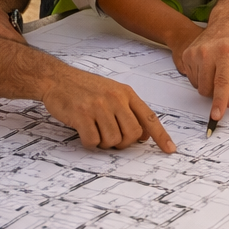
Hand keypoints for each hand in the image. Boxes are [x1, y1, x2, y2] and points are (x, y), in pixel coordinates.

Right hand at [39, 67, 175, 151]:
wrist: (57, 78)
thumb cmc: (85, 87)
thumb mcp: (112, 92)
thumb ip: (129, 110)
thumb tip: (144, 136)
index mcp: (126, 93)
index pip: (149, 117)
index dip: (161, 136)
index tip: (170, 149)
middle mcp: (115, 99)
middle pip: (132, 134)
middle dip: (123, 142)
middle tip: (110, 137)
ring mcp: (98, 106)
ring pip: (113, 140)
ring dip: (103, 142)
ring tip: (94, 130)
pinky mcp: (82, 114)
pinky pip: (93, 141)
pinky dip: (89, 142)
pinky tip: (83, 131)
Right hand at [180, 18, 228, 120]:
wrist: (227, 23)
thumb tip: (228, 102)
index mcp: (226, 54)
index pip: (222, 83)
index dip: (219, 101)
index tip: (216, 116)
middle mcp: (207, 52)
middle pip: (207, 90)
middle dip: (217, 92)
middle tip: (226, 77)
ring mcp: (194, 53)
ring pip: (199, 87)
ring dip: (209, 84)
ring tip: (218, 67)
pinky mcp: (186, 55)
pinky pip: (192, 79)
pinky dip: (201, 77)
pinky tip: (209, 65)